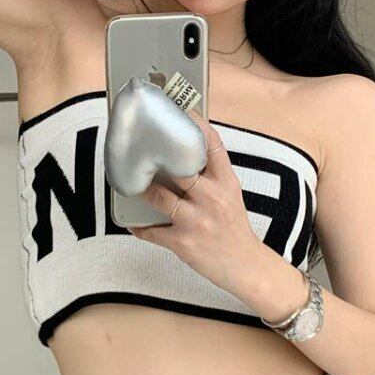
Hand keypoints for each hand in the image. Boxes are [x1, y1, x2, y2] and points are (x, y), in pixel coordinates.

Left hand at [128, 109, 261, 293]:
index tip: (180, 110)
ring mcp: (196, 221)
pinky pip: (152, 231)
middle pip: (180, 168)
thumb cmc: (234, 226)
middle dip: (159, 157)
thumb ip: (211, 173)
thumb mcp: (230, 194)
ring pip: (159, 197)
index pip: (212, 145)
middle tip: (142, 145)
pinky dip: (139, 227)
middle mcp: (212, 198)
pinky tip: (133, 221)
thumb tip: (184, 151)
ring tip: (129, 180)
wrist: (245, 265)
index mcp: (226, 182)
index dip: (195, 124)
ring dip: (141, 189)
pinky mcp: (183, 242)